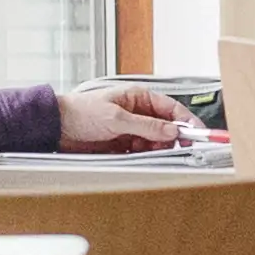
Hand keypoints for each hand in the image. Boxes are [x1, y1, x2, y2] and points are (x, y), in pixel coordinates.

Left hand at [52, 83, 195, 150]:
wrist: (57, 128)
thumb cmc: (81, 113)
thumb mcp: (117, 118)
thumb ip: (146, 126)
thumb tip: (173, 131)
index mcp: (138, 98)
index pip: (171, 108)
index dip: (186, 120)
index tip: (197, 133)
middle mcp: (137, 113)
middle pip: (166, 127)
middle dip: (170, 138)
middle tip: (172, 149)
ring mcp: (130, 130)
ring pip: (155, 142)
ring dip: (156, 149)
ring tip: (148, 152)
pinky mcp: (122, 145)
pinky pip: (141, 152)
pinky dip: (143, 156)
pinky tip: (137, 156)